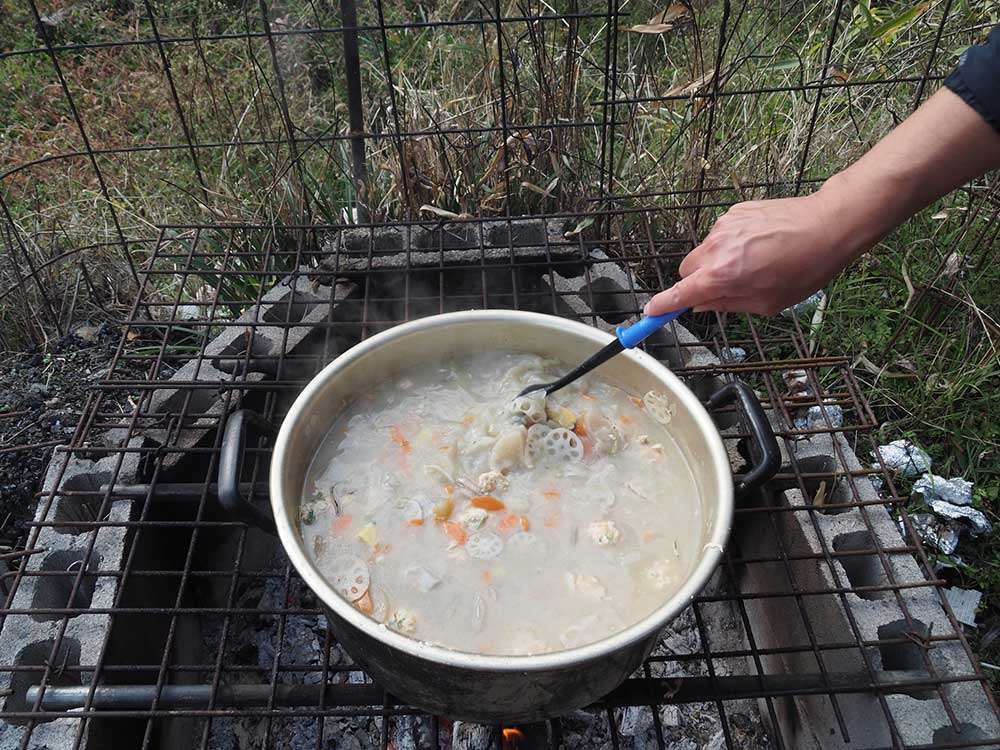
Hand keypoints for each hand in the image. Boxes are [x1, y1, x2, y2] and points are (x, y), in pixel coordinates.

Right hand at [644, 193, 853, 316]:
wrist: (828, 226)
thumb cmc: (804, 268)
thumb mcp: (767, 302)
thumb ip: (728, 304)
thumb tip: (701, 303)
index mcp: (724, 275)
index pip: (680, 293)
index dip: (662, 306)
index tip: (651, 313)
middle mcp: (717, 248)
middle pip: (685, 270)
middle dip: (696, 282)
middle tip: (723, 289)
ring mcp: (724, 226)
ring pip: (703, 252)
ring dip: (716, 262)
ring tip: (752, 263)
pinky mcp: (734, 211)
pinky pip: (720, 235)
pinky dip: (730, 244)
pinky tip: (758, 245)